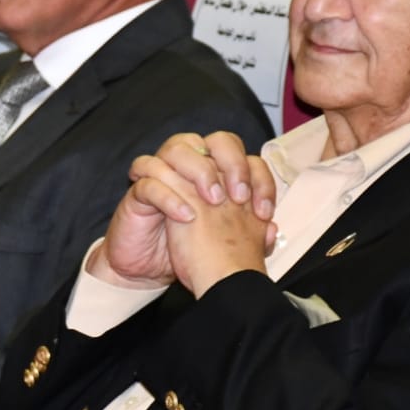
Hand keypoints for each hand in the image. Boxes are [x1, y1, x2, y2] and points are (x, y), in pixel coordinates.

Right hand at [99, 132, 273, 286]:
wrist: (147, 269)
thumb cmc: (187, 250)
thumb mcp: (226, 241)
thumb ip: (251, 234)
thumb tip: (272, 229)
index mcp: (211, 172)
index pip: (240, 154)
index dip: (257, 176)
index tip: (263, 211)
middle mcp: (186, 167)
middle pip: (210, 140)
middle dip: (231, 163)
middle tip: (238, 197)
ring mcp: (159, 176)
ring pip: (175, 149)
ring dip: (198, 171)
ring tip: (213, 201)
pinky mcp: (137, 194)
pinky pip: (149, 182)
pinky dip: (170, 197)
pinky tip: (186, 216)